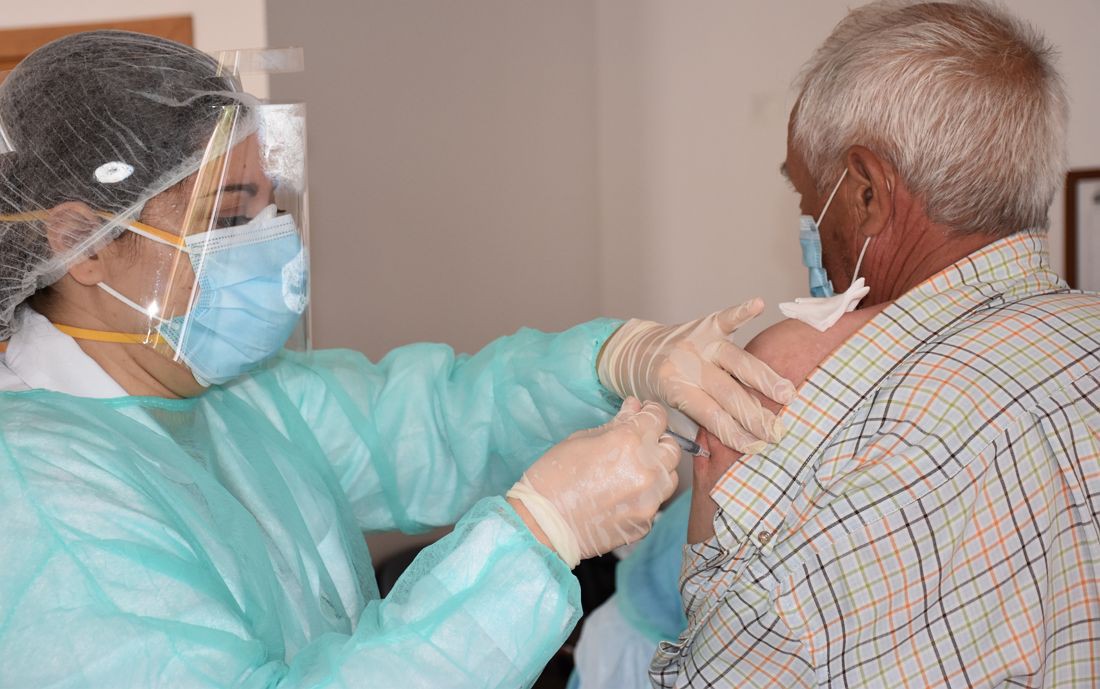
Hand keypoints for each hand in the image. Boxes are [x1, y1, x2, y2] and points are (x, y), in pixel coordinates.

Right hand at [507, 398, 679, 565]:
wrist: (543, 525)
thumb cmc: (553, 477)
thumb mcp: (581, 439)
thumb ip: (615, 424)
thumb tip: (633, 407)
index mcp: (629, 441)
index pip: (658, 417)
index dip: (650, 412)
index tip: (643, 414)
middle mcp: (647, 469)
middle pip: (672, 447)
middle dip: (658, 441)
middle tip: (639, 444)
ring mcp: (649, 499)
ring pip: (670, 477)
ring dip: (657, 470)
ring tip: (632, 472)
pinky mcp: (645, 523)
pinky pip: (656, 503)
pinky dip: (645, 496)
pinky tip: (622, 496)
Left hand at [597, 299, 795, 452]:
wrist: (637, 351)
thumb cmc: (657, 387)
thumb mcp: (667, 411)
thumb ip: (695, 426)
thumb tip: (729, 447)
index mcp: (675, 389)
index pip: (710, 415)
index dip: (733, 433)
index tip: (756, 446)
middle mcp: (687, 364)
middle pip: (727, 392)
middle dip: (754, 415)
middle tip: (777, 431)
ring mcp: (698, 343)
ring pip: (736, 360)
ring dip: (763, 378)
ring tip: (786, 395)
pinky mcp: (706, 325)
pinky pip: (727, 318)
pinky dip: (743, 312)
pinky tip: (760, 305)